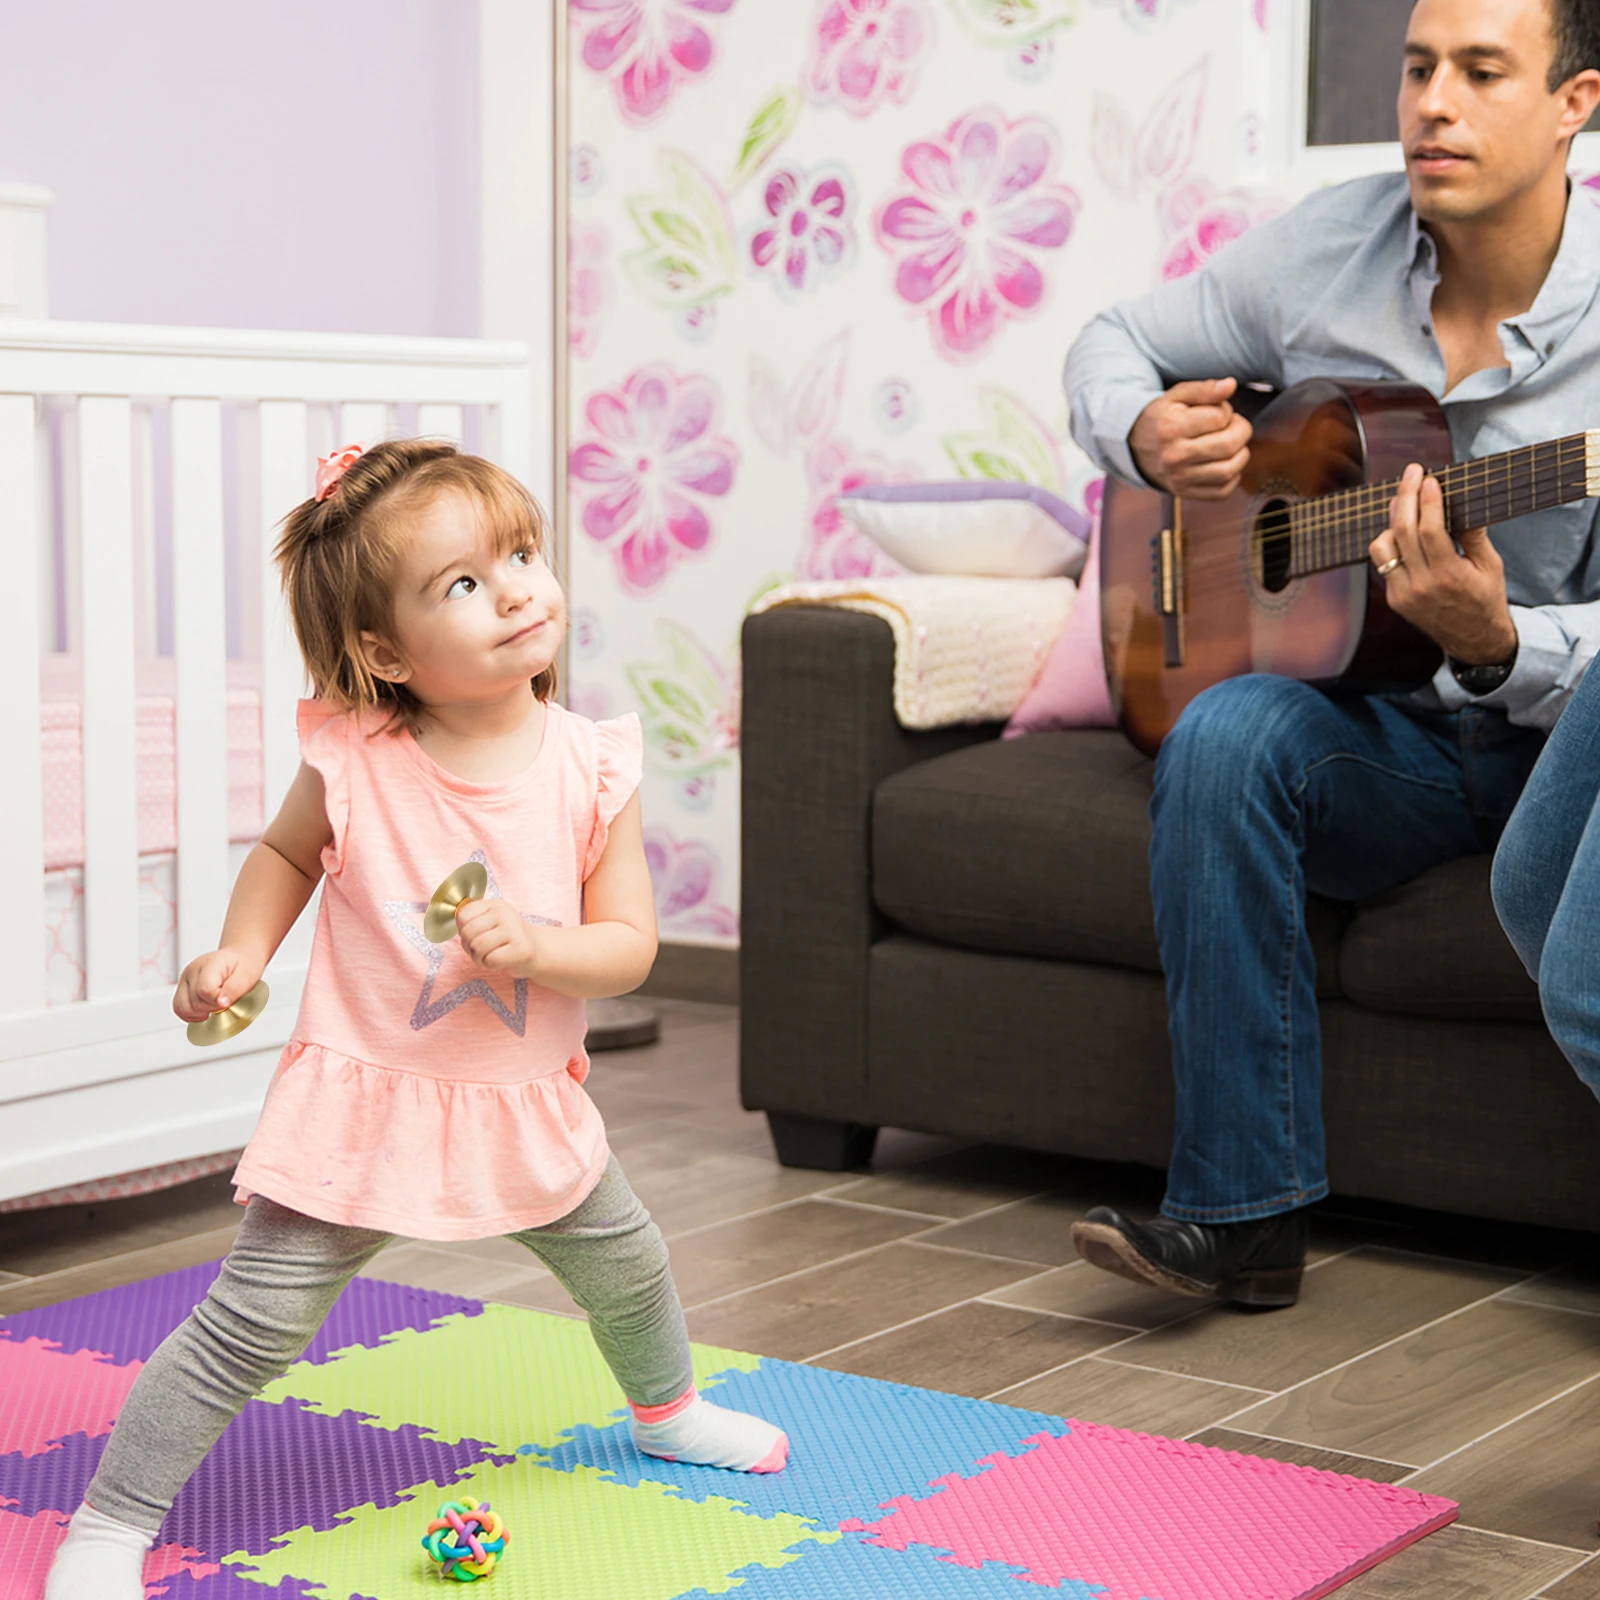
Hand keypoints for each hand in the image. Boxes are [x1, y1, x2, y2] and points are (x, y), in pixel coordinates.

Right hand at [173, 948, 262, 1023]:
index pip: (204, 989)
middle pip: (194, 1003)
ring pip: (183, 1008)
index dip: (216, 1002)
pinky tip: (205, 1010)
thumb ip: (233, 990)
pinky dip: (192, 1014)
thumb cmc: (243, 966)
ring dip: (201, 1013)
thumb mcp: (247, 977)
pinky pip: (179, 1009)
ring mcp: (185, 979)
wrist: (239, 959)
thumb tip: (221, 1003)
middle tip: (224, 1002)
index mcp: (210, 964)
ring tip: (214, 1006)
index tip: (227, 1003)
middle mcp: (192, 970)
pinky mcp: (182, 989)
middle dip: (211, 1008)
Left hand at [455, 897, 542, 977]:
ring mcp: (514, 930)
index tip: (474, 936)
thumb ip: (471, 920)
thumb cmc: (506, 939)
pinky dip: (490, 966)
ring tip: (490, 956)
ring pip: (477, 947)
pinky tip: (500, 962)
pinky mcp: (520, 949)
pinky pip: (490, 960)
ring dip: (479, 958)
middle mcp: (505, 913)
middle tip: (481, 951)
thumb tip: (451, 922)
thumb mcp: (490, 923)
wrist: (537, 951)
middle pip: (468, 933)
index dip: (462, 931)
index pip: (463, 916)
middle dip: (469, 947)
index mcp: (495, 904)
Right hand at [1128, 377, 1253, 499]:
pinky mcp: (1185, 492)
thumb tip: (1231, 385)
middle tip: (1235, 427)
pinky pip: (1222, 491)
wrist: (1136, 448)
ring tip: (1232, 444)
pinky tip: (1223, 463)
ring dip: (1240, 454)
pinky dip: (1232, 477)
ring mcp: (1179, 478)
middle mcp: (1173, 456)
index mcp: (1170, 428)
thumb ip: (1205, 389)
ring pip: (1229, 470)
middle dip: (1241, 431)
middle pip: (1228, 445)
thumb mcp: (1178, 396)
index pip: (1219, 418)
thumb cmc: (1163, 417)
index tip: (1218, 412)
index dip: (1226, 411)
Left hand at [1368, 464, 1517, 665]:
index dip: (1427, 501)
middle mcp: (1421, 586)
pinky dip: (1390, 542)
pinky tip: (1402, 529)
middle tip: (1411, 473)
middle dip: (1405, 497)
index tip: (1430, 478)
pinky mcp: (1393, 599)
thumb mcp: (1490, 566)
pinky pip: (1383, 564)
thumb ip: (1474, 535)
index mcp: (1449, 577)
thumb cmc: (1486, 598)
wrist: (1474, 640)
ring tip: (1405, 503)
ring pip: (1381, 548)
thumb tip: (1463, 500)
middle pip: (1402, 533)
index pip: (1430, 531)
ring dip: (1391, 521)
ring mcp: (1402, 594)